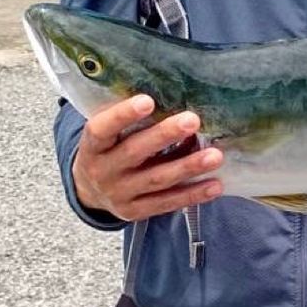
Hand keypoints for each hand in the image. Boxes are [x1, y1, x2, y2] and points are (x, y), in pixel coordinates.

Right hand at [73, 95, 223, 220]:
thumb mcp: (107, 134)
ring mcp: (119, 195)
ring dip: (188, 167)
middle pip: (135, 153)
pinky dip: (193, 194)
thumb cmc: (108, 149)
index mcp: (92, 146)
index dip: (123, 115)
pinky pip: (167, 203)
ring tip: (215, 156)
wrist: (90, 192)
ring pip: (157, 180)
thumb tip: (170, 95)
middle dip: (165, 136)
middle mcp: (102, 172)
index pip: (101, 129)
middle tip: (192, 120)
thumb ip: (127, 120)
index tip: (148, 101)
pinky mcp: (135, 212)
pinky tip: (215, 185)